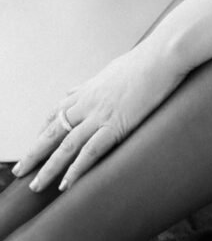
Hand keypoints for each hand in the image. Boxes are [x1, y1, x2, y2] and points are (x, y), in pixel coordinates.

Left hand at [12, 39, 186, 191]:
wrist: (163, 54)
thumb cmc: (148, 59)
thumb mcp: (118, 68)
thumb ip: (104, 80)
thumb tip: (99, 81)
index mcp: (91, 88)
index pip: (59, 110)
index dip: (45, 128)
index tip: (36, 140)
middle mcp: (89, 102)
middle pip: (53, 130)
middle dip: (35, 152)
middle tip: (20, 170)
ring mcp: (100, 114)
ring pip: (65, 145)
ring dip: (48, 167)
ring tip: (36, 185)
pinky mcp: (116, 124)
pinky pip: (90, 151)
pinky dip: (76, 169)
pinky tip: (66, 183)